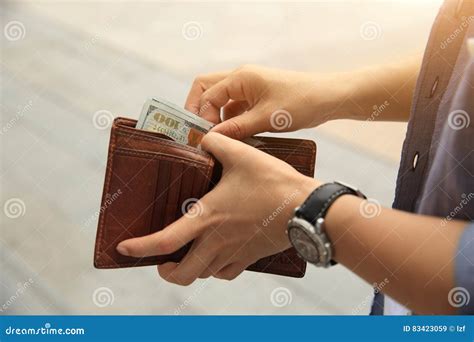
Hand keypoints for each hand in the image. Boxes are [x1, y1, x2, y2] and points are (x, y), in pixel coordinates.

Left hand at [116, 132, 318, 284]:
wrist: (305, 208)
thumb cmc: (273, 182)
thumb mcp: (241, 154)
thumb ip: (216, 142)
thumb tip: (202, 137)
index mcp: (207, 217)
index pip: (164, 241)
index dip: (140, 248)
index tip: (123, 249)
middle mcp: (216, 241)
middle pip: (181, 274)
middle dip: (166, 272)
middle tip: (161, 262)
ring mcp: (233, 253)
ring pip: (203, 275)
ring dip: (190, 269)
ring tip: (186, 256)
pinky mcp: (249, 257)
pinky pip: (225, 273)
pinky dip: (215, 270)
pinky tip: (216, 257)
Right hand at [185, 65, 348, 138]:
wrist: (327, 98)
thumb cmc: (300, 102)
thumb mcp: (266, 119)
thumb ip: (236, 128)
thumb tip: (211, 137)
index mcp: (240, 78)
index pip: (207, 95)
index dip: (200, 116)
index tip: (202, 137)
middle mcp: (241, 79)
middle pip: (206, 89)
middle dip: (198, 109)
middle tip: (197, 132)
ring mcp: (249, 88)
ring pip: (220, 100)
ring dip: (215, 117)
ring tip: (216, 139)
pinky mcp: (257, 98)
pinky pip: (235, 108)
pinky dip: (230, 121)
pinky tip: (233, 137)